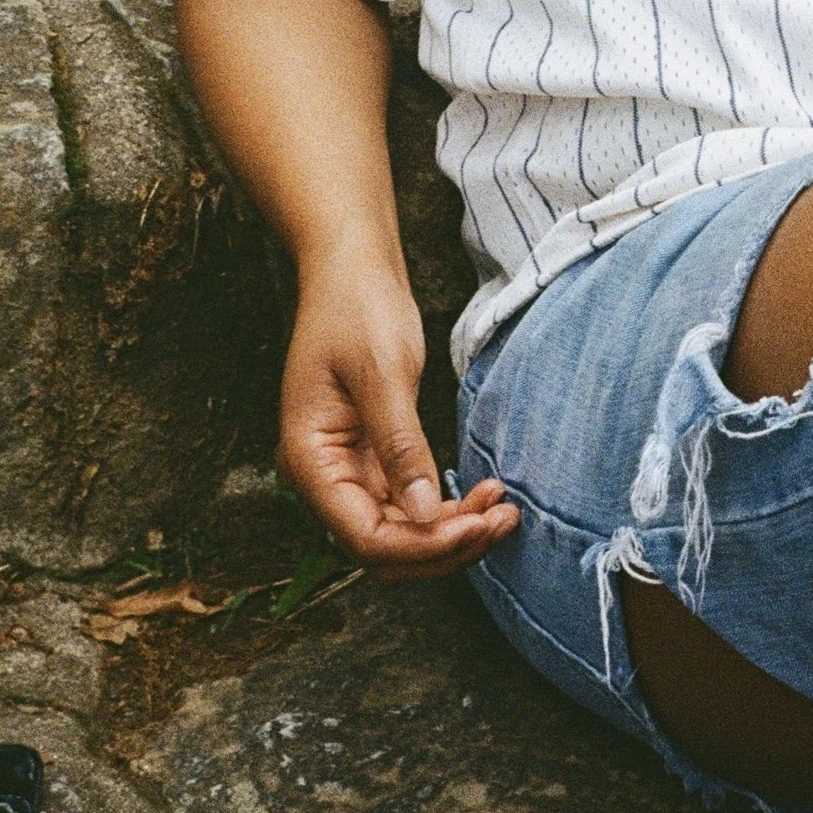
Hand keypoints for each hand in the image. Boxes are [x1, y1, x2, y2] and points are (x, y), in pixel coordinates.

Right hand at [279, 246, 518, 580]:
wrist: (352, 265)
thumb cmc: (358, 306)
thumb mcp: (384, 372)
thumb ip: (401, 445)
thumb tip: (424, 513)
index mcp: (310, 459)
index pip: (365, 536)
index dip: (423, 545)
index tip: (476, 525)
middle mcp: (323, 475)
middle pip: (382, 546)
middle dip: (443, 546)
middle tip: (501, 523)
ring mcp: (348, 467)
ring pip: (399, 531)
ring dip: (450, 531)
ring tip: (502, 513)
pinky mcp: (373, 455)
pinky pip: (409, 502)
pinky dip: (445, 507)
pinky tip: (481, 495)